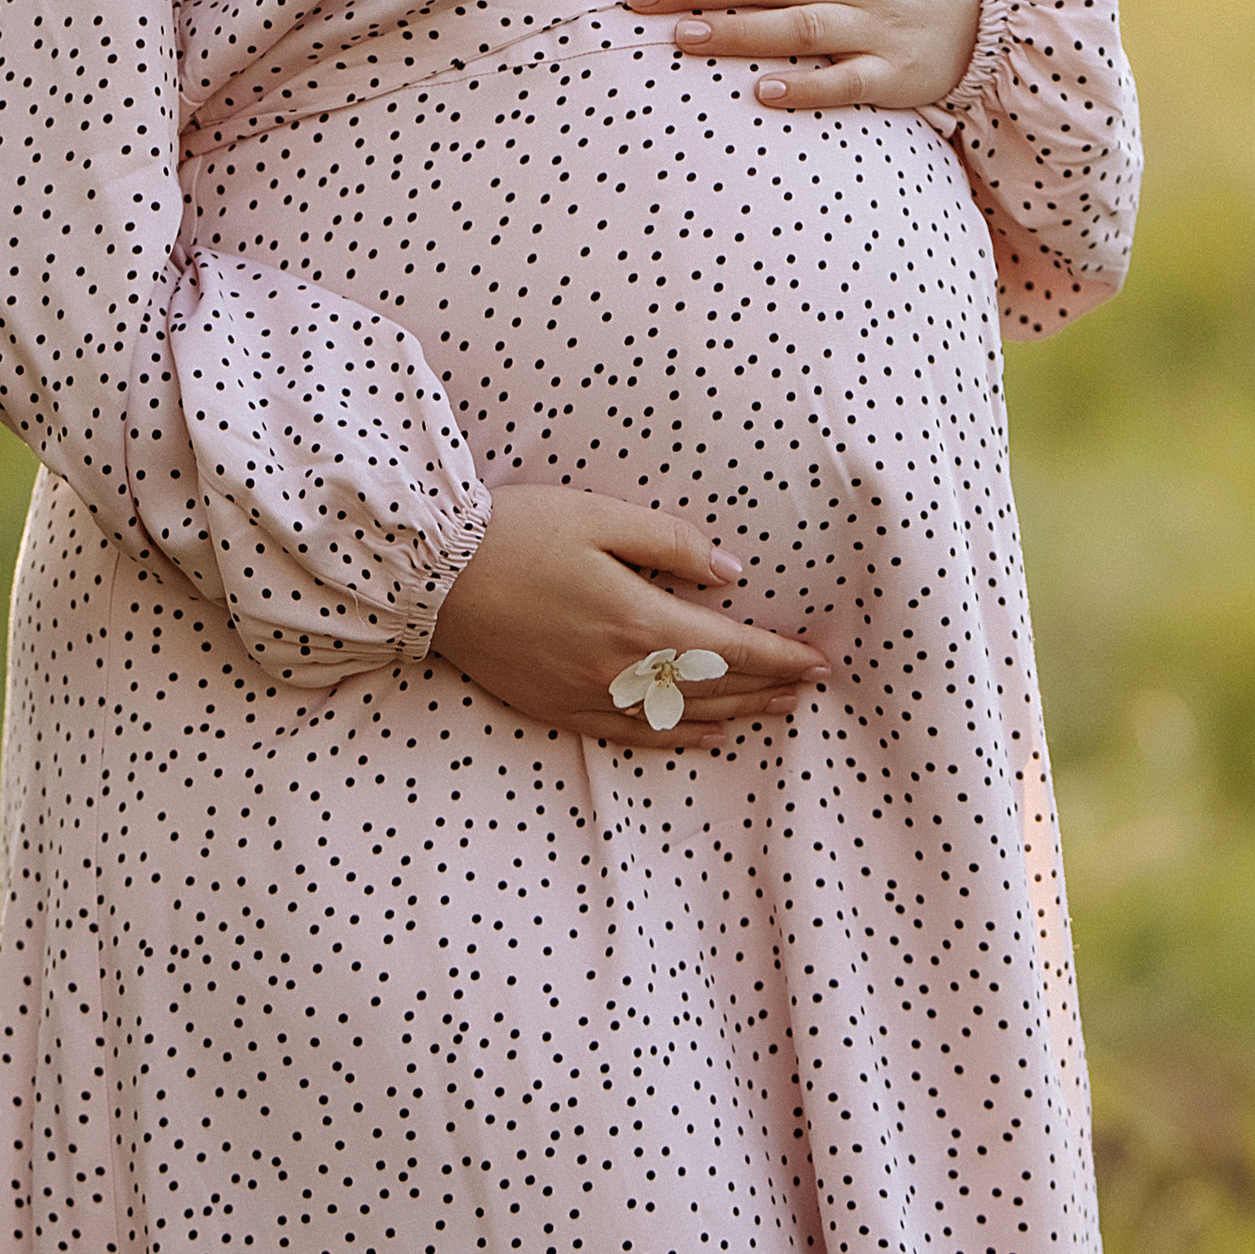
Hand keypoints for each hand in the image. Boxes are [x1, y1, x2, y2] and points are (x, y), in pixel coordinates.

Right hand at [428, 484, 830, 744]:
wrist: (435, 575)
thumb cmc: (518, 532)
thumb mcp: (600, 516)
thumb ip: (671, 543)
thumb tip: (730, 574)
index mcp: (637, 618)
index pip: (730, 647)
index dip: (780, 656)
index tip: (819, 661)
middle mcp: (619, 670)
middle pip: (714, 686)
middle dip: (769, 686)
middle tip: (810, 686)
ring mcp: (588, 696)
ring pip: (682, 716)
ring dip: (737, 713)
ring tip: (777, 710)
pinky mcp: (559, 708)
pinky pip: (633, 735)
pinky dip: (680, 738)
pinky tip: (709, 734)